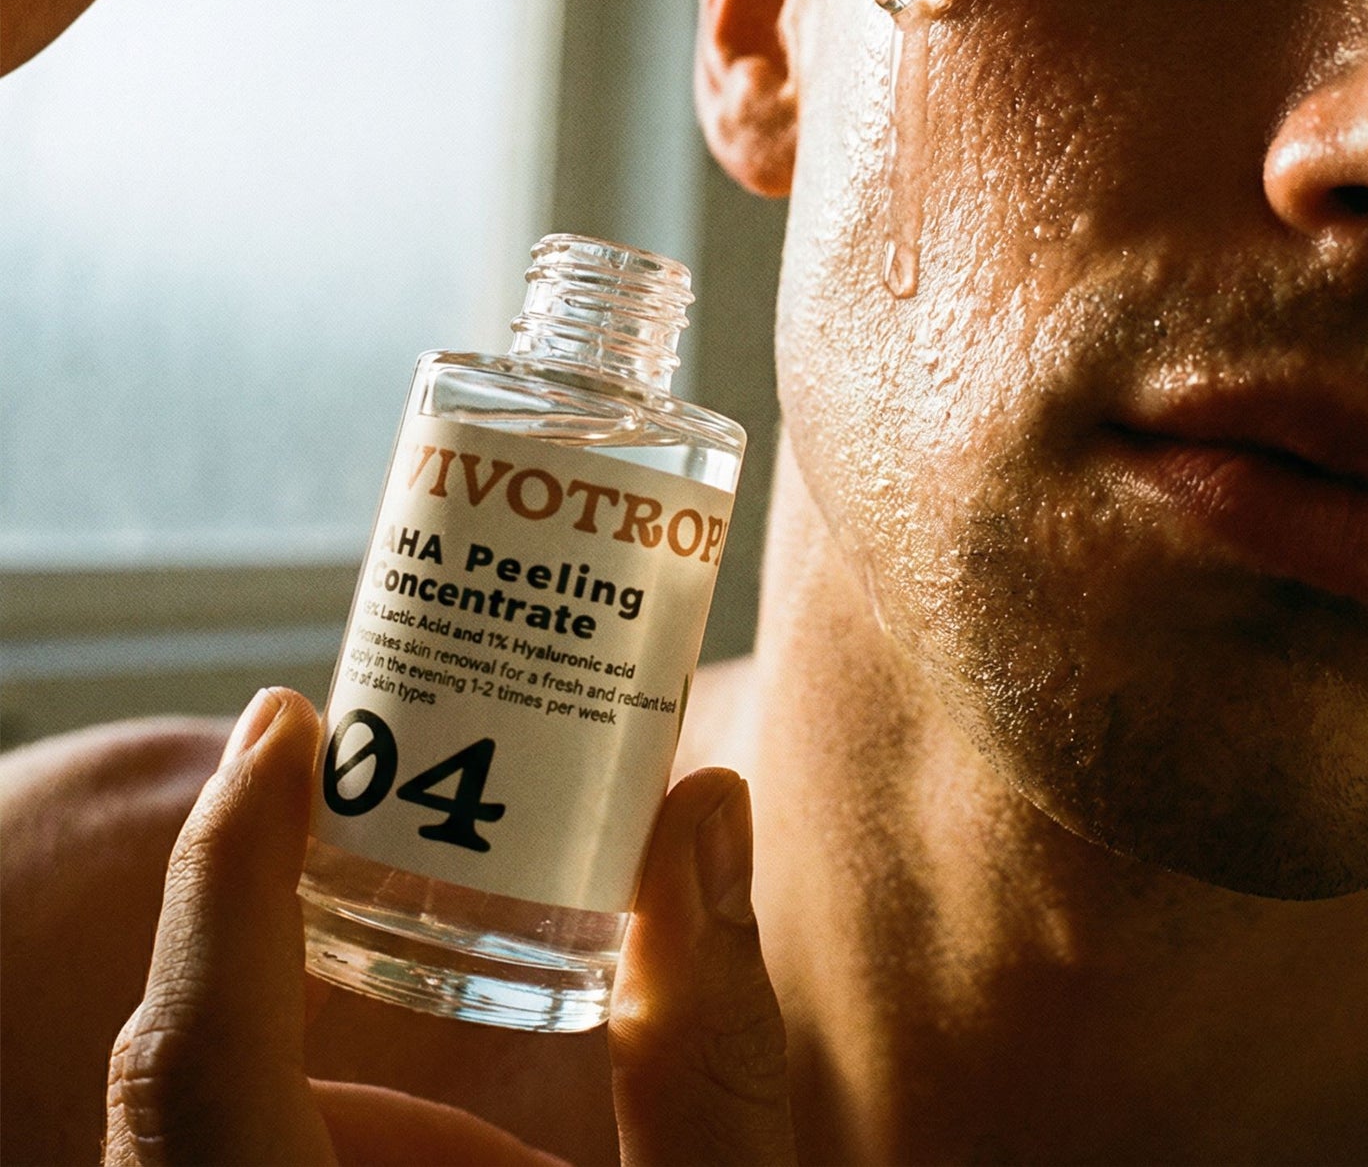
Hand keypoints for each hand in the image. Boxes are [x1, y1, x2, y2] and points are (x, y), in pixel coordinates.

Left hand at [104, 689, 798, 1164]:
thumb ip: (709, 1044)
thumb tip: (703, 807)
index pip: (196, 1070)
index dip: (218, 874)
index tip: (283, 723)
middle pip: (180, 1085)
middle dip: (252, 909)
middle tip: (337, 758)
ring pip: (202, 1128)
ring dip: (282, 1012)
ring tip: (388, 900)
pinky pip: (227, 1162)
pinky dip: (283, 1081)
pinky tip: (384, 1045)